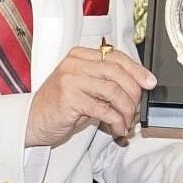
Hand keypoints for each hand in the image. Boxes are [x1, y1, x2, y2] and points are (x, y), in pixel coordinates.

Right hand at [24, 46, 155, 146]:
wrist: (32, 121)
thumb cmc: (60, 105)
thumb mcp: (83, 86)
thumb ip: (105, 81)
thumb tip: (137, 86)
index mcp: (79, 55)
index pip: (116, 56)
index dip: (137, 69)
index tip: (149, 82)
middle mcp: (74, 64)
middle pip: (117, 72)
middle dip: (134, 92)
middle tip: (139, 107)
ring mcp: (71, 79)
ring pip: (113, 90)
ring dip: (126, 109)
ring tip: (128, 121)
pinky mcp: (70, 99)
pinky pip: (103, 109)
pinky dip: (116, 120)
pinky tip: (118, 128)